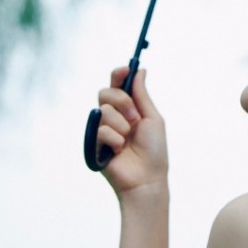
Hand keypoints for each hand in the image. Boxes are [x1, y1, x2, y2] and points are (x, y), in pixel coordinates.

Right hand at [96, 66, 167, 198]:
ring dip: (122, 125)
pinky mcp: (93, 144)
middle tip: (134, 117)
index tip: (125, 69)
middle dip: (122, 101)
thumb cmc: (154, 150)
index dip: (118, 74)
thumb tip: (140, 70)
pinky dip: (115, 140)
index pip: (117, 85)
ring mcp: (102, 130)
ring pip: (104, 111)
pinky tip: (119, 151)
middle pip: (105, 92)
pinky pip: (100, 130)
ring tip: (128, 140)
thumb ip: (142, 95)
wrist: (147, 178)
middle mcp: (113, 116)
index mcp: (128, 108)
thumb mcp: (152, 118)